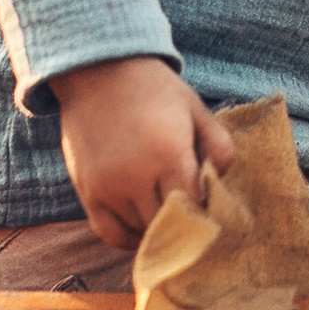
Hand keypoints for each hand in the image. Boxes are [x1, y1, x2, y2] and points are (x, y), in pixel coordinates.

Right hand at [50, 56, 235, 250]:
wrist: (100, 72)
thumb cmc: (155, 90)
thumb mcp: (195, 108)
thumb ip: (219, 145)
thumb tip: (219, 182)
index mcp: (169, 154)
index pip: (194, 208)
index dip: (205, 212)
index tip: (210, 206)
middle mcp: (136, 177)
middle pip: (169, 225)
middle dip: (185, 223)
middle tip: (192, 211)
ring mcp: (109, 188)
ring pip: (142, 232)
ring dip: (159, 228)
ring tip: (168, 210)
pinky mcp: (88, 193)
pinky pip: (111, 234)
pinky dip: (130, 238)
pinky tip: (144, 225)